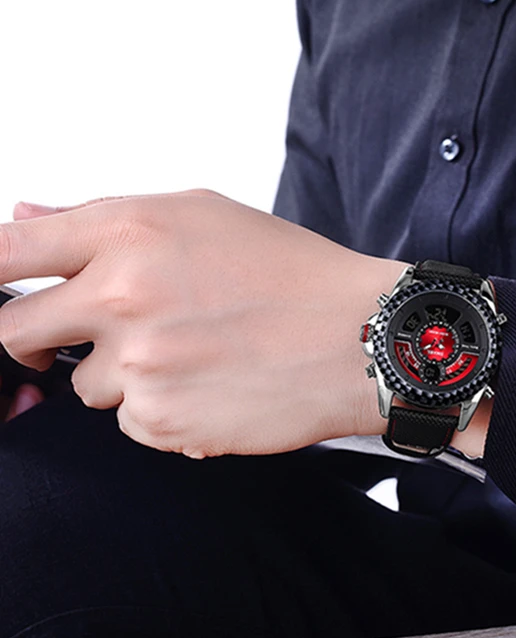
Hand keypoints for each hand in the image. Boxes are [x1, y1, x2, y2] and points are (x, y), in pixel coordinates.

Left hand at [0, 191, 403, 457]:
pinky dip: (159, 406)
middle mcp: (124, 296)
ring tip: (194, 352)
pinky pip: (129, 420)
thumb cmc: (290, 270)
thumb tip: (24, 214)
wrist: (358, 335)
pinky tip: (212, 383)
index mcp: (131, 232)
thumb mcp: (202, 214)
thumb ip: (102, 215)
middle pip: (16, 333)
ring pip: (84, 384)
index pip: (5, 252)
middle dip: (40, 337)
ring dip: (122, 373)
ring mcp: (140, 367)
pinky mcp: (162, 423)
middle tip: (95, 330)